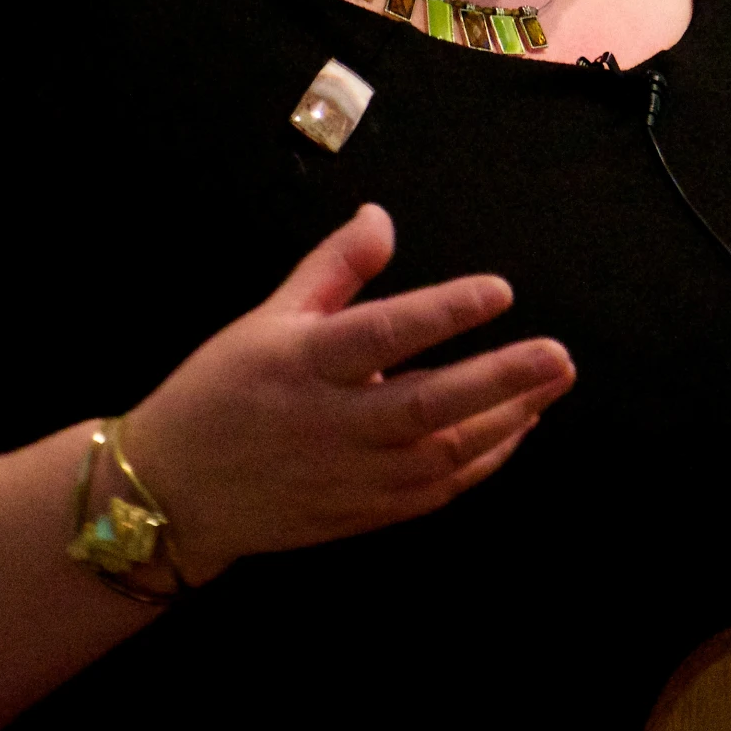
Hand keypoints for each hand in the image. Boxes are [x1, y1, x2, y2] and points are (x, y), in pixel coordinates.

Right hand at [118, 204, 574, 584]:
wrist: (173, 494)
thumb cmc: (221, 393)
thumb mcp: (268, 317)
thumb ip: (334, 268)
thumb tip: (381, 217)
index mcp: (304, 364)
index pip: (382, 333)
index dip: (443, 312)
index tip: (499, 290)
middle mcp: (333, 424)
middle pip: (427, 405)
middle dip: (499, 380)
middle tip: (557, 355)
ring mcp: (352, 477)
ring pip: (443, 454)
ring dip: (505, 419)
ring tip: (550, 382)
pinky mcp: (365, 514)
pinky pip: (437, 490)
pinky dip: (484, 460)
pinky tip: (517, 427)